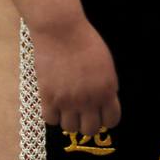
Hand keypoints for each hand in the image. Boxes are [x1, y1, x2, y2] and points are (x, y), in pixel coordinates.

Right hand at [30, 18, 119, 136]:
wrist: (60, 29)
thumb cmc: (84, 40)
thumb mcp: (105, 64)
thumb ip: (106, 86)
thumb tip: (103, 101)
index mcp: (107, 90)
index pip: (111, 121)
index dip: (104, 118)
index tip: (97, 112)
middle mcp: (89, 99)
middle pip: (90, 129)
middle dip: (86, 122)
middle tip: (80, 111)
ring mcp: (68, 100)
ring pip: (70, 127)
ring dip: (68, 119)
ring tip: (64, 106)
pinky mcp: (49, 96)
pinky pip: (50, 120)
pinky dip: (52, 114)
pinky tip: (52, 103)